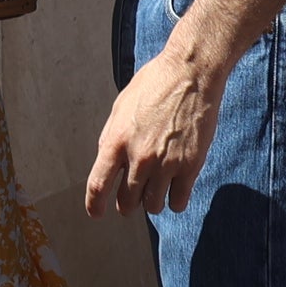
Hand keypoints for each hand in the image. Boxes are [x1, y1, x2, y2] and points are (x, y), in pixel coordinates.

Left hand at [87, 48, 222, 217]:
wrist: (191, 73)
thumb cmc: (155, 84)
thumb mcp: (121, 107)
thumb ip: (111, 137)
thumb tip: (105, 162)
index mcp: (116, 141)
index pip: (98, 185)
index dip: (94, 205)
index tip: (96, 213)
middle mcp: (139, 157)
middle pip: (127, 202)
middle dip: (128, 203)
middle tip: (133, 197)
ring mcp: (166, 164)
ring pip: (153, 206)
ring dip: (152, 203)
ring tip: (157, 190)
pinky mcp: (190, 166)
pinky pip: (178, 202)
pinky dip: (175, 201)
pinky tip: (176, 191)